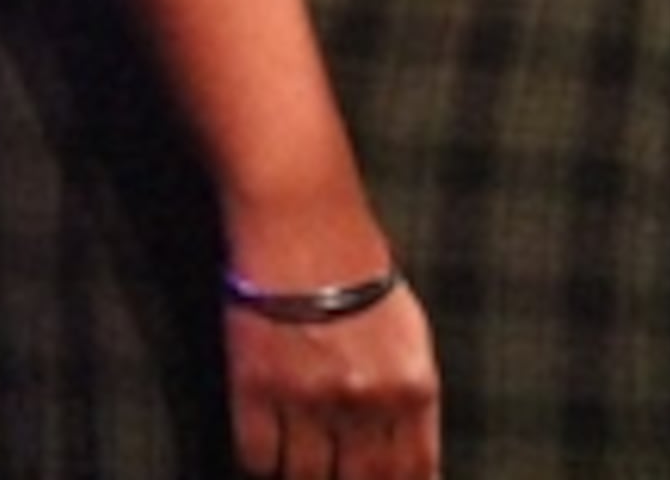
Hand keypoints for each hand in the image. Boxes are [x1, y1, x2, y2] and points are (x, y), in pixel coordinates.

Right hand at [225, 272, 438, 479]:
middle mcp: (366, 400)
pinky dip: (261, 463)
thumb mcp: (408, 332)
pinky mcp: (256, 385)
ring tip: (299, 465)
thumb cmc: (356, 267)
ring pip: (305, 479)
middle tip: (333, 476)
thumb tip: (411, 463)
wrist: (301, 216)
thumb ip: (411, 400)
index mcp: (413, 387)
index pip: (413, 475)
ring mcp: (308, 395)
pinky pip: (257, 457)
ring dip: (302, 477)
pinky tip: (267, 450)